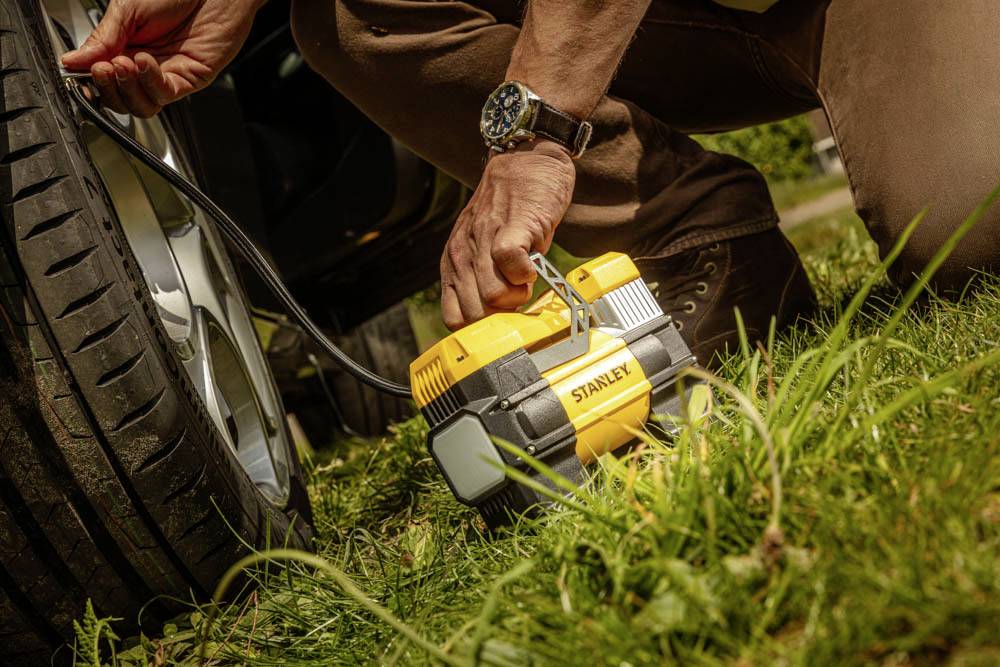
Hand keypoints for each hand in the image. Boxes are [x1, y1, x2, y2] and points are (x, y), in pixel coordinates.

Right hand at [61, 0, 262, 117]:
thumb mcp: (126, 10)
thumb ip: (102, 39)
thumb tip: (72, 61)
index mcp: (125, 48)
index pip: (103, 80)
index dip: (90, 82)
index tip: (79, 72)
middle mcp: (145, 66)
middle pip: (121, 100)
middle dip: (108, 88)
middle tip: (102, 68)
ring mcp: (167, 74)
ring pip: (142, 105)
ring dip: (127, 89)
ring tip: (121, 64)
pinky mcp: (190, 79)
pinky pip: (164, 93)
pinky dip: (149, 81)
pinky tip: (143, 61)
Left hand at [441, 140, 574, 329]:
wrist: (526, 160)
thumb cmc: (510, 208)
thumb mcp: (484, 247)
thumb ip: (485, 279)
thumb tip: (500, 316)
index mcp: (454, 264)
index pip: (454, 319)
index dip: (481, 327)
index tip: (501, 319)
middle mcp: (462, 255)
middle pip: (474, 315)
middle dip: (501, 316)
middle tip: (517, 295)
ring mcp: (483, 241)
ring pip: (491, 297)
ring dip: (516, 295)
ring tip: (526, 277)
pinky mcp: (510, 228)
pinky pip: (511, 266)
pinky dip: (526, 274)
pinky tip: (533, 264)